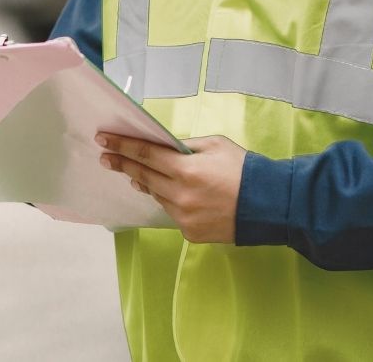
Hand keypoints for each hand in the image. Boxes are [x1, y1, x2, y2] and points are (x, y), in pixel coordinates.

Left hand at [96, 133, 247, 243]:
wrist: (269, 205)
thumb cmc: (244, 169)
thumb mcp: (216, 145)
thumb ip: (187, 146)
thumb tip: (164, 147)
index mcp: (186, 169)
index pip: (145, 155)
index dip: (122, 146)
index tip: (103, 140)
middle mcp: (180, 195)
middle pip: (143, 177)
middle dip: (123, 165)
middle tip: (106, 158)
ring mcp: (184, 217)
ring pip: (157, 196)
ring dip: (146, 184)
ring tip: (137, 175)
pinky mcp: (190, 232)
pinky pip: (172, 213)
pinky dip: (170, 201)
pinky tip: (173, 194)